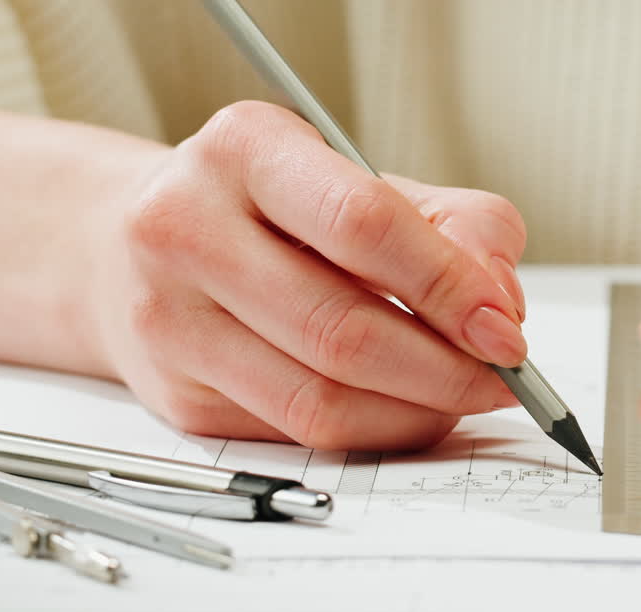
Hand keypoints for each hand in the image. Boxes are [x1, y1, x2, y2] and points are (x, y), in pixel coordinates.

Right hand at [89, 101, 527, 449]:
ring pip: (319, 399)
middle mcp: (187, 227)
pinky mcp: (178, 395)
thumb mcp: (368, 181)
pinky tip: (409, 409)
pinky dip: (376, 430)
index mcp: (245, 150)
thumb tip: (501, 302)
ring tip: (465, 396)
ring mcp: (171, 320)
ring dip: (418, 411)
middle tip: (505, 380)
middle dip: (446, 369)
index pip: (363, 225)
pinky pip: (299, 433)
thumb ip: (459, 225)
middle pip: (341, 329)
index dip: (449, 287)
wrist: (135, 243)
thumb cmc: (278, 210)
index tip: (506, 330)